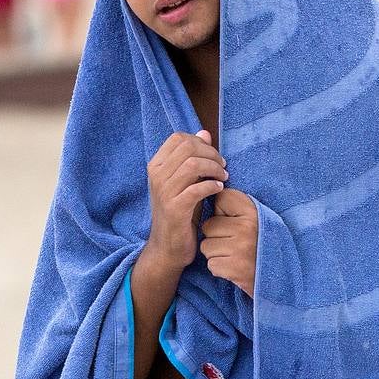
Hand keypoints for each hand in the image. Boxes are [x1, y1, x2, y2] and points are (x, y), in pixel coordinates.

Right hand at [143, 130, 227, 271]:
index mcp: (156, 166)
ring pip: (193, 164)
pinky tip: (219, 190)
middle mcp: (156, 175)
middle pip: (187, 148)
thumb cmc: (179, 212)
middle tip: (223, 167)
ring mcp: (164, 192)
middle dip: (211, 154)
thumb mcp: (184, 181)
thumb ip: (192, 157)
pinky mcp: (175, 208)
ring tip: (223, 178)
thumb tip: (204, 132)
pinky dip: (212, 186)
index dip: (200, 142)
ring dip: (214, 169)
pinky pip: (197, 188)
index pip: (178, 138)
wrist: (167, 246)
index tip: (213, 156)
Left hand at [201, 188, 257, 296]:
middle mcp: (246, 227)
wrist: (281, 277)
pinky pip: (211, 264)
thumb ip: (235, 207)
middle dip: (216, 236)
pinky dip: (220, 268)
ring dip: (216, 254)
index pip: (221, 198)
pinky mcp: (234, 268)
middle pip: (208, 226)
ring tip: (236, 256)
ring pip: (206, 246)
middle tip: (236, 244)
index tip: (235, 221)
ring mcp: (240, 248)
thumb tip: (207, 195)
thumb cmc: (262, 244)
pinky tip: (235, 268)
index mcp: (253, 211)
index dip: (222, 212)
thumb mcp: (256, 219)